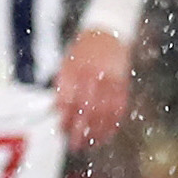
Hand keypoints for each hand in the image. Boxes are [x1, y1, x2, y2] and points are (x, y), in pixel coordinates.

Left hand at [55, 27, 132, 149]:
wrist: (109, 32)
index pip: (68, 101)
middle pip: (85, 111)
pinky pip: (118, 110)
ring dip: (96, 132)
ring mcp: (110, 81)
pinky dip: (112, 125)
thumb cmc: (83, 50)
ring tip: (88, 145)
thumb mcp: (67, 63)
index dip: (65, 118)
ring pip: (103, 113)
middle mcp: (93, 77)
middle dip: (79, 131)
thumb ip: (62, 85)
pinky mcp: (122, 85)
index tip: (61, 129)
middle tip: (73, 145)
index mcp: (75, 71)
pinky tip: (105, 135)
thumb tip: (55, 110)